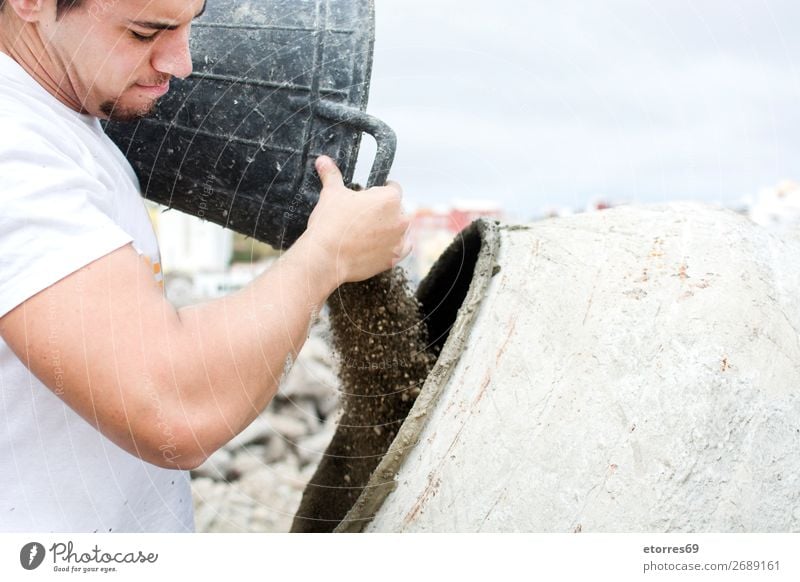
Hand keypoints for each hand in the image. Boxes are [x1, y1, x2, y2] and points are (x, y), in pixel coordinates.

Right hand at [299, 155, 410, 285]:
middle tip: (365, 216)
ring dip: (391, 228)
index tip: (370, 196)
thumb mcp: (331, 194)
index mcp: (390, 198)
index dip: (379, 190)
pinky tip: (379, 245)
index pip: (392, 188)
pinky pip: (401, 249)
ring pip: (401, 229)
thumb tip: (323, 160)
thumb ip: (332, 175)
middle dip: (385, 210)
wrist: (326, 258)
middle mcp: (400, 219)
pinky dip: (393, 246)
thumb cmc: (330, 224)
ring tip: (370, 231)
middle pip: (398, 209)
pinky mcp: (394, 258)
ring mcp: (399, 240)